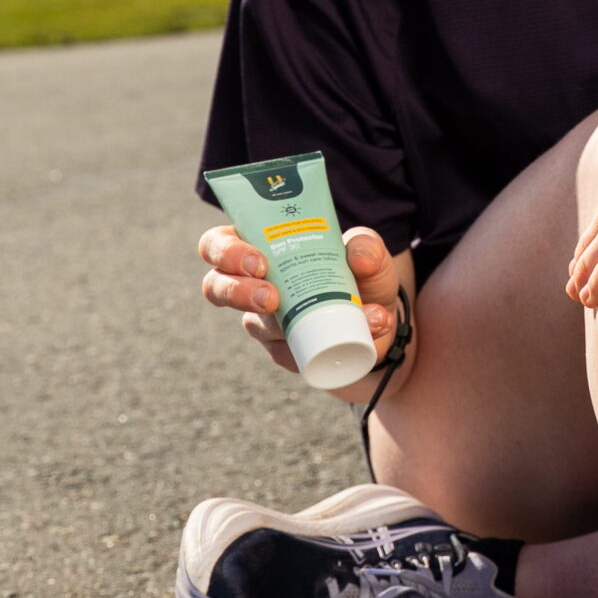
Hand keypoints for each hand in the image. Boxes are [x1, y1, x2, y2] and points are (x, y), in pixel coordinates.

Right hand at [197, 221, 410, 372]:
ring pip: (253, 325)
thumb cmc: (364, 279)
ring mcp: (264, 322)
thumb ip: (366, 247)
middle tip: (271, 298)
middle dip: (236, 292)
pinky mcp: (282, 351)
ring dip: (283, 324)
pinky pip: (286, 354)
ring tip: (319, 317)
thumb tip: (358, 258)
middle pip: (215, 286)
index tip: (259, 262)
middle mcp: (252, 284)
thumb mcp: (371, 256)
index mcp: (262, 247)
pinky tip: (348, 339)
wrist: (383, 326)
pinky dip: (317, 346)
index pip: (218, 243)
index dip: (226, 251)